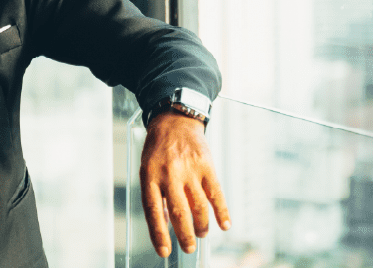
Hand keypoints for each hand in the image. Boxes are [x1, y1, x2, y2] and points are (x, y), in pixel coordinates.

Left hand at [140, 111, 229, 255]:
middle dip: (185, 235)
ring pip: (199, 206)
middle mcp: (170, 174)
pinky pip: (216, 193)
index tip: (164, 252)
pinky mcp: (207, 166)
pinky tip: (225, 224)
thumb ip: (156, 195)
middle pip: (180, 213)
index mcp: (150, 177)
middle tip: (189, 247)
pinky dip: (222, 211)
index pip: (154, 212)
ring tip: (202, 233)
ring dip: (202, 225)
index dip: (159, 234)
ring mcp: (190, 170)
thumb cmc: (158, 150)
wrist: (175, 121)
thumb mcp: (147, 170)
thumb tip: (166, 223)